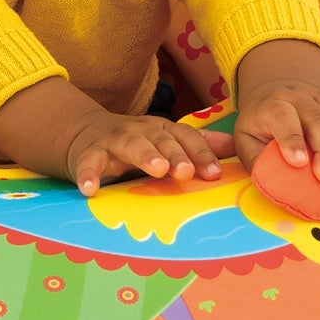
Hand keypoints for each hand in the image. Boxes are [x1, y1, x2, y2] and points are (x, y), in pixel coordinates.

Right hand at [63, 111, 235, 196]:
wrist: (84, 133)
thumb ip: (197, 145)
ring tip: (156, 170)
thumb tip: (235, 147)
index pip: (186, 137)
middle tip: (185, 171)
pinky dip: (89, 174)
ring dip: (144, 155)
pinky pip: (89, 162)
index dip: (200, 153)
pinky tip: (91, 189)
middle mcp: (141, 131)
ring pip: (130, 145)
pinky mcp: (88, 152)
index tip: (213, 173)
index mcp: (162, 129)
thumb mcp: (166, 140)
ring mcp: (113, 140)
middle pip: (161, 139)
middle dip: (175, 154)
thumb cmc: (135, 143)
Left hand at [234, 39, 319, 184]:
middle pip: (319, 119)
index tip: (299, 163)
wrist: (277, 90)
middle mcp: (299, 96)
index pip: (282, 116)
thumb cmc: (261, 125)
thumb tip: (275, 183)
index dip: (291, 138)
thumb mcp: (245, 140)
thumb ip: (256, 160)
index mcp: (272, 105)